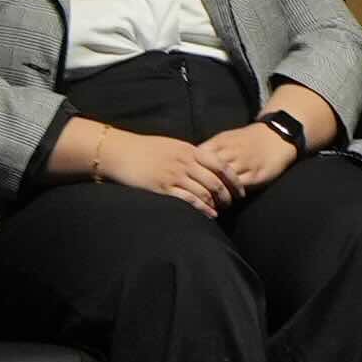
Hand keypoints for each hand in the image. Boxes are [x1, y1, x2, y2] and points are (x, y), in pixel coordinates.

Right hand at [82, 126, 234, 210]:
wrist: (121, 152)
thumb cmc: (145, 149)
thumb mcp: (172, 146)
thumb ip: (189, 154)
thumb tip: (205, 163)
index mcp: (189, 150)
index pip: (220, 164)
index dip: (233, 179)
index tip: (241, 189)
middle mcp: (185, 162)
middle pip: (215, 181)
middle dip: (227, 194)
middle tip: (232, 204)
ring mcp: (174, 175)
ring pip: (204, 192)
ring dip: (215, 204)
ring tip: (221, 211)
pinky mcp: (163, 188)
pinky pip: (188, 200)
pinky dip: (202, 209)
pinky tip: (208, 215)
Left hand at [194, 119, 298, 192]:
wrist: (277, 137)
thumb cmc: (248, 140)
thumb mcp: (227, 138)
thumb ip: (211, 149)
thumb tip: (191, 161)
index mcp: (221, 141)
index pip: (200, 156)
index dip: (192, 169)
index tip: (187, 180)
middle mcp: (231, 152)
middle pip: (209, 170)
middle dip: (201, 184)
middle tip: (193, 197)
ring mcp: (244, 163)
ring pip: (223, 181)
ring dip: (215, 193)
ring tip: (208, 204)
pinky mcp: (256, 174)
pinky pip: (239, 187)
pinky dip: (230, 195)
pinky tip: (226, 202)